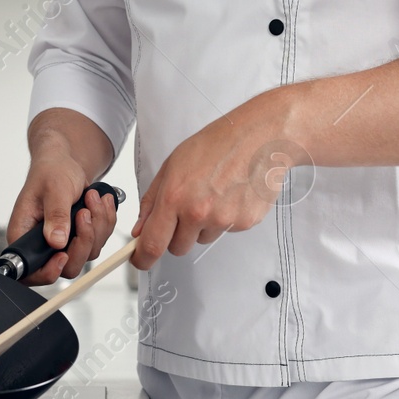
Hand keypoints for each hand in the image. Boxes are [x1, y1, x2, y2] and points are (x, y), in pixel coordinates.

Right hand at [7, 151, 118, 284]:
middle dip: (83, 241)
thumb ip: (56, 215)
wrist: (64, 163)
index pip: (30, 271)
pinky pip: (99, 241)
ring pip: (87, 254)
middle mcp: (42, 244)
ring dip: (97, 226)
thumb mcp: (54, 189)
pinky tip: (99, 202)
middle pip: (66, 267)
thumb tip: (56, 241)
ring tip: (92, 198)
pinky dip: (104, 222)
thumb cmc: (51, 171)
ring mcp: (62, 243)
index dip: (48, 271)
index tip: (63, 254)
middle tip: (84, 213)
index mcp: (24, 234)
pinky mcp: (78, 238)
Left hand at [130, 87, 299, 270]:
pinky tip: (230, 194)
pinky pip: (225, 231)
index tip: (140, 260)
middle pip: (178, 248)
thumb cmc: (216, 144)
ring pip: (202, 239)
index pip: (153, 244)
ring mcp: (223, 220)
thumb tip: (141, 228)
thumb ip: (152, 200)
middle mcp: (198, 213)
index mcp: (175, 197)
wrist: (258, 139)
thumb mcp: (173, 165)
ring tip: (214, 193)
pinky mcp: (244, 223)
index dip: (143, 258)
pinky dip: (225, 218)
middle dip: (176, 235)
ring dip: (203, 225)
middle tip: (186, 209)